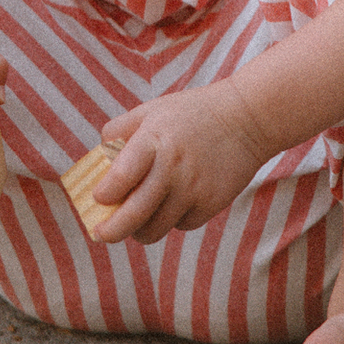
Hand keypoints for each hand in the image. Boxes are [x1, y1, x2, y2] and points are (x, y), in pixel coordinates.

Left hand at [89, 79, 275, 244]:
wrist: (247, 118)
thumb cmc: (193, 113)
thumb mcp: (154, 109)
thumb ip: (121, 129)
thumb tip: (97, 158)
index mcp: (154, 139)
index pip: (121, 176)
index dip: (104, 194)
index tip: (97, 198)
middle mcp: (173, 166)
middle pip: (133, 214)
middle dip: (111, 231)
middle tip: (100, 234)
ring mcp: (193, 188)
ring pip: (155, 229)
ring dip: (140, 230)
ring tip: (136, 222)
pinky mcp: (211, 204)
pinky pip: (180, 224)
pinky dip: (172, 220)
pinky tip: (175, 202)